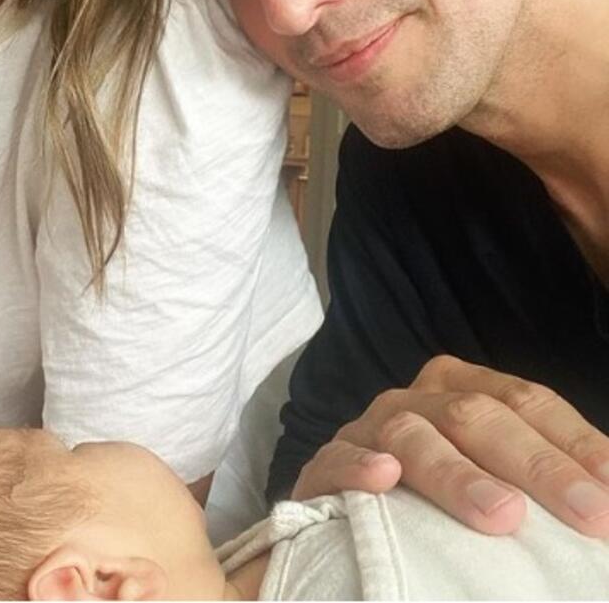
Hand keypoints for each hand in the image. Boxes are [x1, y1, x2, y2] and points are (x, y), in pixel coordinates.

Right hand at [292, 355, 608, 536]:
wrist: (355, 510)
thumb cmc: (442, 497)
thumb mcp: (498, 475)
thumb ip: (544, 476)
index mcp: (462, 390)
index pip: (527, 402)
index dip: (574, 443)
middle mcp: (416, 400)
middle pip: (476, 416)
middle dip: (537, 465)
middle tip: (588, 514)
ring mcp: (368, 430)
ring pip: (412, 434)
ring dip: (459, 475)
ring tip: (504, 516)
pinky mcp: (324, 466)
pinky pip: (338, 458)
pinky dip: (360, 466)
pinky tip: (384, 477)